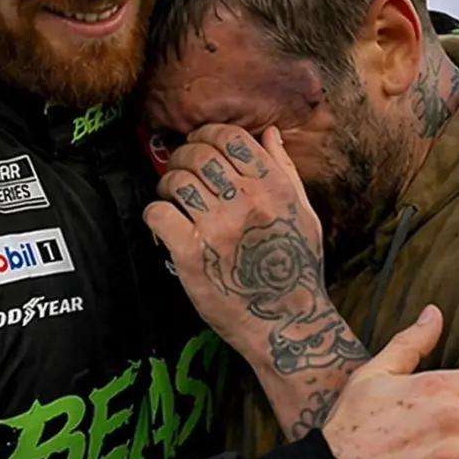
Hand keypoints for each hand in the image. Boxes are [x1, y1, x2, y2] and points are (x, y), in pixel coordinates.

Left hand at [145, 125, 344, 374]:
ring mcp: (217, 227)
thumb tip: (269, 133)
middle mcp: (246, 201)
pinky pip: (159, 214)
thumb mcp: (304, 214)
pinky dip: (155, 213)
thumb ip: (285, 170)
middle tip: (180, 170)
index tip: (200, 144)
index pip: (231, 137)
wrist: (287, 324)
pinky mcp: (191, 254)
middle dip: (183, 156)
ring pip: (175, 180)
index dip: (208, 134)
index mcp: (274, 187)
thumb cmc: (298, 270)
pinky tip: (163, 222)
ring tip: (172, 196)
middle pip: (198, 153)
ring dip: (167, 183)